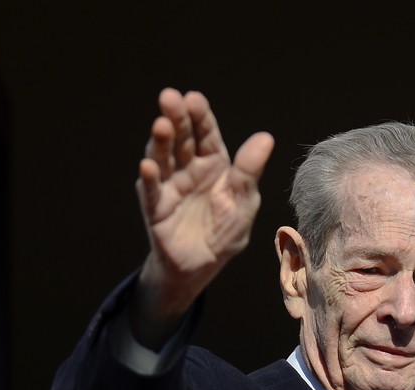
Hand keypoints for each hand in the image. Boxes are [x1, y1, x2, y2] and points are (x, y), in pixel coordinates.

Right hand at [131, 88, 274, 345]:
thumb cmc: (225, 231)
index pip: (206, 134)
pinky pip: (152, 191)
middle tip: (169, 98)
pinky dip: (150, 178)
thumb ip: (249, 171)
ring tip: (161, 124)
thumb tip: (266, 137)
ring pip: (163, 158)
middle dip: (176, 118)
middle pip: (182, 139)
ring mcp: (169, 185)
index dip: (200, 116)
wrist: (202, 266)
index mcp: (214, 164)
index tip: (194, 98)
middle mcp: (188, 169)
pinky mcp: (155, 207)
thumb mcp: (244, 201)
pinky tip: (148, 165)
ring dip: (160, 141)